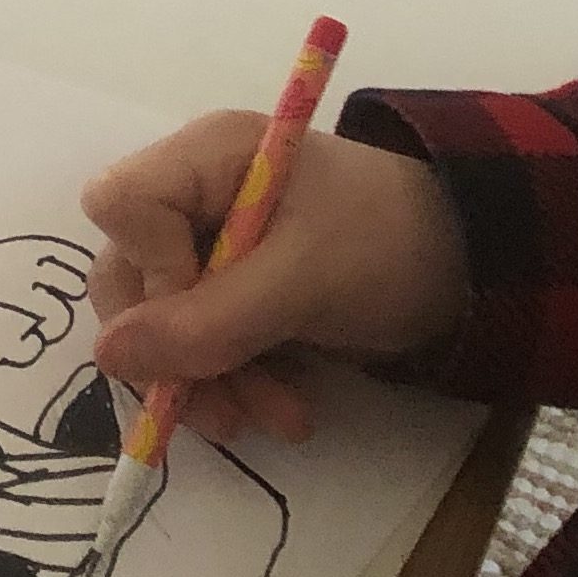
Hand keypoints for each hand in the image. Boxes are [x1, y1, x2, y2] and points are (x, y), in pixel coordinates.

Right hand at [81, 118, 472, 447]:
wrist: (472, 267)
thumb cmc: (390, 244)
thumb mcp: (304, 282)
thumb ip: (208, 322)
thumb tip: (105, 358)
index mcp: (208, 156)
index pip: (120, 206)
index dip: (147, 268)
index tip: (205, 312)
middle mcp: (197, 193)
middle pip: (129, 274)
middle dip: (179, 353)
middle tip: (229, 411)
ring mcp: (213, 242)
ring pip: (161, 324)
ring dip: (211, 384)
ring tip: (280, 420)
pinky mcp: (235, 288)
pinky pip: (200, 342)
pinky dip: (235, 382)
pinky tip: (287, 410)